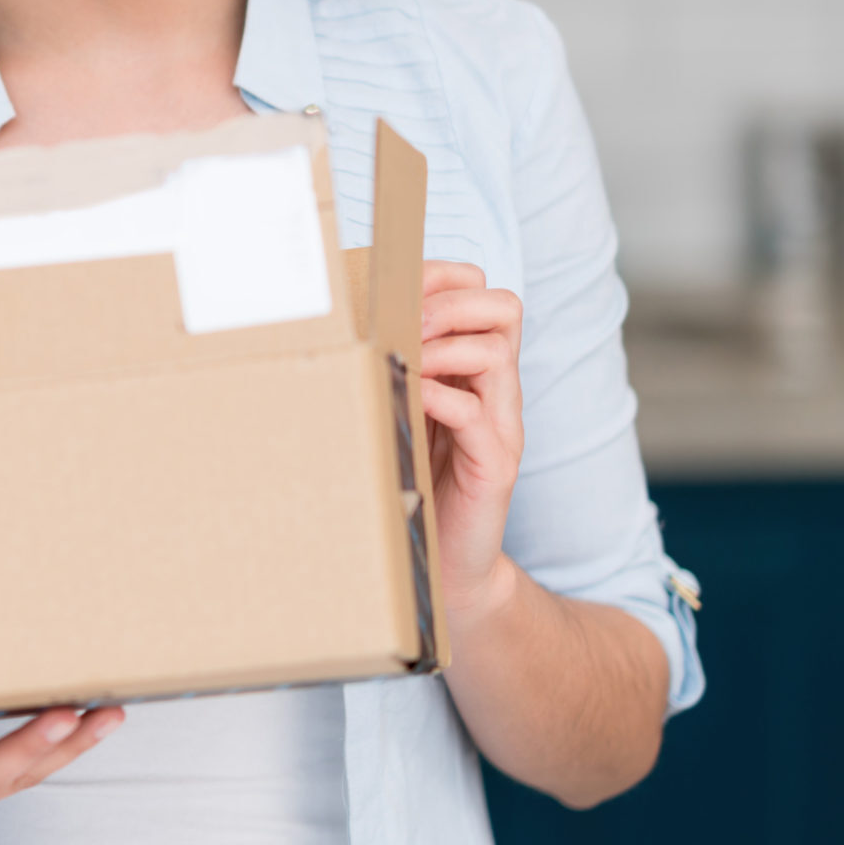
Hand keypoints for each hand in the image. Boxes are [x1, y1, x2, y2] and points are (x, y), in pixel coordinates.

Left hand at [419, 259, 524, 631]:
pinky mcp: (494, 464)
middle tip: (405, 324)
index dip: (445, 280)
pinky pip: (476, 413)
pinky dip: (439, 397)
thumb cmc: (416, 481)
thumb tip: (339, 326)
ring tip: (403, 363)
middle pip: (503, 308)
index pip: (485, 294)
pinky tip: (408, 400)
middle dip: (449, 302)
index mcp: (477, 370)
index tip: (396, 291)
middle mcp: (498, 391)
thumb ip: (392, 369)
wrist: (447, 564)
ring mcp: (501, 425)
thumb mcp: (403, 411)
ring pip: (494, 351)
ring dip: (441, 346)